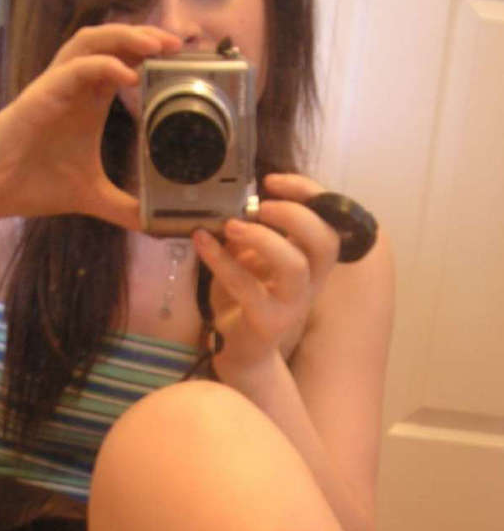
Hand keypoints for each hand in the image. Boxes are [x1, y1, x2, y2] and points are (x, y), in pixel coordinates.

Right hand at [0, 25, 181, 227]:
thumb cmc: (32, 185)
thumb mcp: (92, 198)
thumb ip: (124, 209)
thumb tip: (155, 227)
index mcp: (88, 103)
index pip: (123, 61)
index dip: (151, 54)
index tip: (183, 60)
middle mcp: (73, 89)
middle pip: (111, 42)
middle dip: (145, 35)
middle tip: (178, 44)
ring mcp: (55, 89)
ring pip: (90, 42)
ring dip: (125, 38)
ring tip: (157, 46)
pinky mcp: (38, 98)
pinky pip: (73, 71)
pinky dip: (102, 67)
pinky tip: (128, 77)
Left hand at [193, 173, 340, 375]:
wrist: (242, 351)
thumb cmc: (248, 299)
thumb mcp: (251, 258)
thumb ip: (252, 233)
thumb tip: (234, 205)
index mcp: (312, 259)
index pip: (328, 218)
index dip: (308, 193)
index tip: (272, 179)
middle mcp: (312, 281)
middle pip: (325, 242)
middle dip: (296, 215)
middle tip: (261, 206)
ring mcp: (292, 304)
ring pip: (296, 267)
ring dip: (264, 239)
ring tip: (232, 225)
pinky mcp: (268, 322)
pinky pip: (247, 288)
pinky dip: (221, 261)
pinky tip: (201, 242)